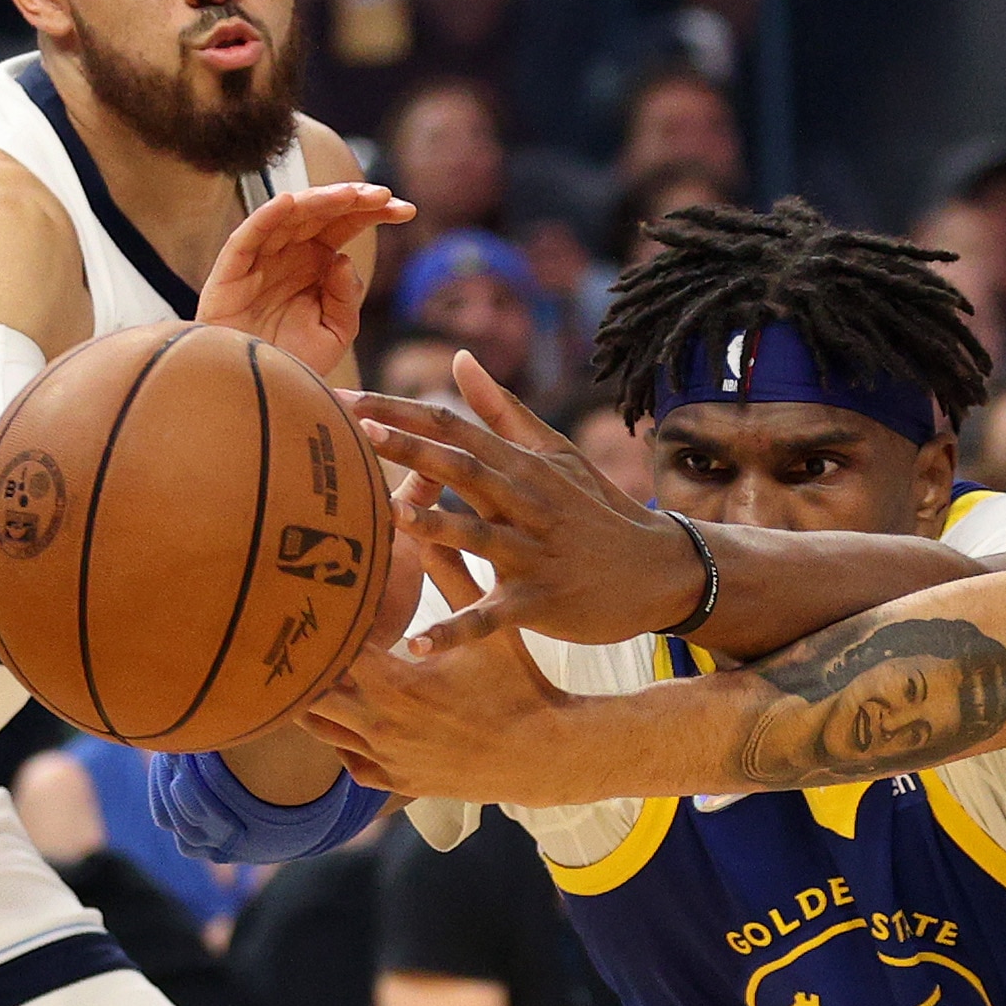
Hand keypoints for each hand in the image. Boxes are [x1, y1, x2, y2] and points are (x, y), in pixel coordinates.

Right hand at [199, 184, 413, 375]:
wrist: (255, 392)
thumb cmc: (293, 362)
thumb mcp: (334, 333)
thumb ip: (345, 299)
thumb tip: (343, 259)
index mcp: (318, 260)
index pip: (348, 223)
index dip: (375, 212)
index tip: (408, 211)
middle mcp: (290, 250)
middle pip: (322, 211)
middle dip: (353, 199)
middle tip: (384, 195)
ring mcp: (261, 256)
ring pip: (289, 215)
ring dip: (317, 200)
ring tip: (348, 194)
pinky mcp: (231, 270)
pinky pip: (246, 237)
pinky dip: (265, 217)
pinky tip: (288, 203)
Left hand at [303, 534, 582, 803]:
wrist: (541, 755)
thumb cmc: (518, 688)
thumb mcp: (489, 631)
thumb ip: (454, 579)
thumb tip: (431, 532)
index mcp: (398, 686)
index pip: (333, 654)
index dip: (324, 628)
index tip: (318, 606)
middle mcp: (382, 726)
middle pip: (312, 695)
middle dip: (311, 667)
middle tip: (311, 639)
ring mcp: (387, 759)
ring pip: (324, 732)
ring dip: (322, 704)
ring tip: (325, 674)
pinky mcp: (399, 781)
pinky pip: (351, 765)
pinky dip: (346, 742)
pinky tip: (358, 720)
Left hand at [339, 352, 702, 649]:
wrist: (657, 569)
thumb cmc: (595, 509)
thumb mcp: (555, 454)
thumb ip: (501, 411)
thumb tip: (460, 359)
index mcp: (522, 466)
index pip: (455, 428)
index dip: (401, 414)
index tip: (347, 402)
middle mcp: (527, 502)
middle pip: (464, 469)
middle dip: (410, 450)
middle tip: (358, 434)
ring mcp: (535, 552)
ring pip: (481, 536)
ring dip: (437, 526)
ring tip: (393, 516)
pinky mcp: (541, 602)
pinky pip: (494, 617)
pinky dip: (457, 631)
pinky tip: (418, 646)